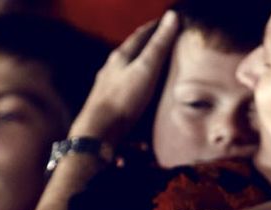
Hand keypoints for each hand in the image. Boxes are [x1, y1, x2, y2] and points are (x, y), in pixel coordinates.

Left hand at [71, 11, 178, 144]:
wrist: (98, 132)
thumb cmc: (124, 100)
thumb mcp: (146, 69)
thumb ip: (158, 45)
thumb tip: (172, 15)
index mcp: (121, 57)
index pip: (140, 35)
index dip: (155, 27)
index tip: (166, 22)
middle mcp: (110, 69)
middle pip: (129, 52)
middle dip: (144, 45)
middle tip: (158, 42)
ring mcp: (105, 87)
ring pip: (123, 71)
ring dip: (135, 67)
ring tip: (146, 68)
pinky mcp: (105, 106)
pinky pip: (120, 90)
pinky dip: (130, 86)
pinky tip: (132, 94)